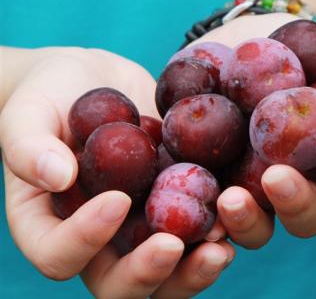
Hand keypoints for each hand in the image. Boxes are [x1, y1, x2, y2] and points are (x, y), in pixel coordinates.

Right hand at [0, 47, 232, 297]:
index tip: (116, 199)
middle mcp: (102, 241)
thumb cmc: (52, 97)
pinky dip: (227, 230)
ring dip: (195, 269)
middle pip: (119, 286)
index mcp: (52, 226)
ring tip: (220, 244)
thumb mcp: (29, 112)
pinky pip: (203, 234)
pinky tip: (242, 209)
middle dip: (147, 273)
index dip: (84, 240)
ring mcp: (145, 228)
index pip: (60, 256)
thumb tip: (57, 177)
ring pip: (169, 276)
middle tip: (172, 245)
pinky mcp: (182, 208)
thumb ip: (29, 145)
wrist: (97, 82)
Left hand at [198, 13, 315, 247]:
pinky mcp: (210, 184)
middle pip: (307, 216)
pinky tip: (189, 206)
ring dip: (247, 221)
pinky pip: (207, 214)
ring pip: (258, 229)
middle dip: (296, 202)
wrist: (242, 38)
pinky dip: (201, 218)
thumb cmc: (301, 45)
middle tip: (277, 177)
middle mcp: (297, 184)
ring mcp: (251, 190)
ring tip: (229, 198)